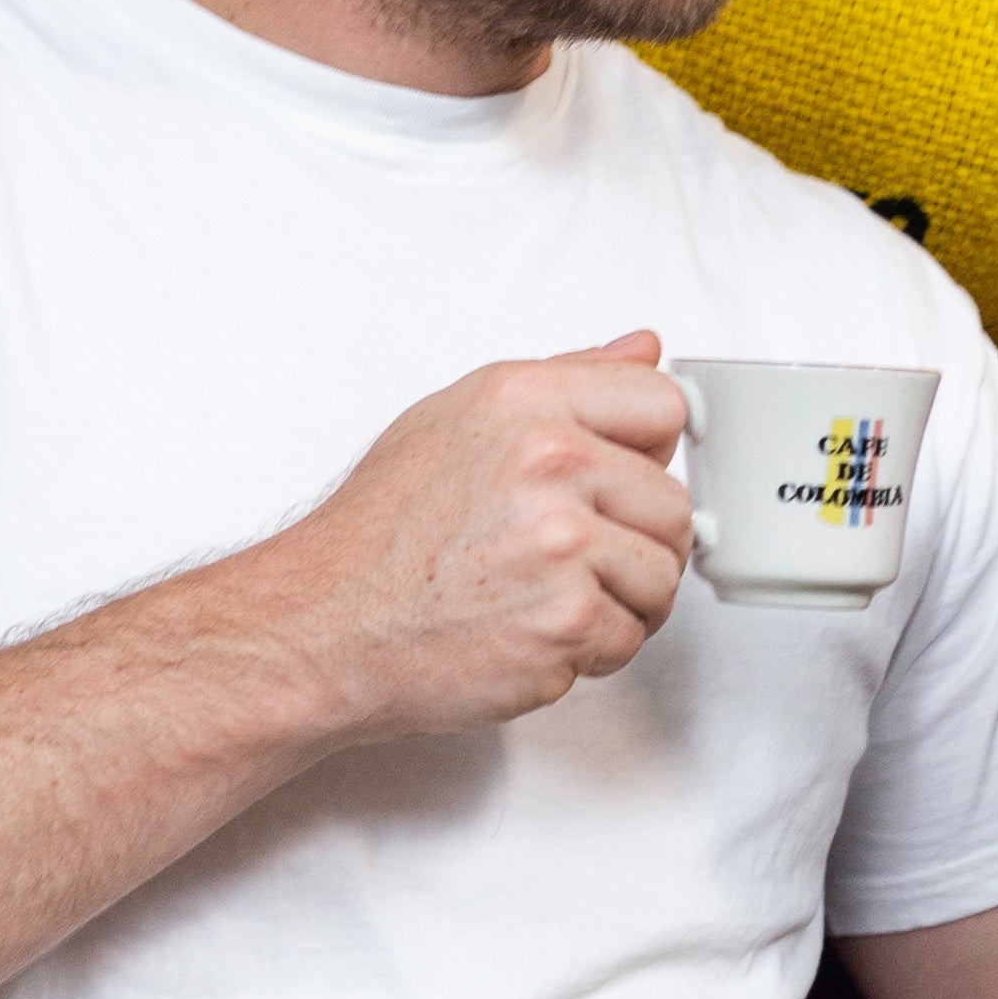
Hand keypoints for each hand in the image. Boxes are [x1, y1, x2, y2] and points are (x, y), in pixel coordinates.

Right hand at [262, 332, 695, 738]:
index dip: (649, 451)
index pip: (663, 402)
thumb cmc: (380, 534)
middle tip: (570, 561)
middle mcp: (548, 461)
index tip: (623, 483)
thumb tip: (642, 347)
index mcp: (525, 400)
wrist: (324, 626)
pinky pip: (628, 638)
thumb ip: (565, 380)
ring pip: (662, 576)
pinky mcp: (565, 621)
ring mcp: (561, 544)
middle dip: (634, 541)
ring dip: (619, 601)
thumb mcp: (459, 420)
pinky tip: (530, 633)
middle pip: (673, 503)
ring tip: (547, 598)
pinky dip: (588, 651)